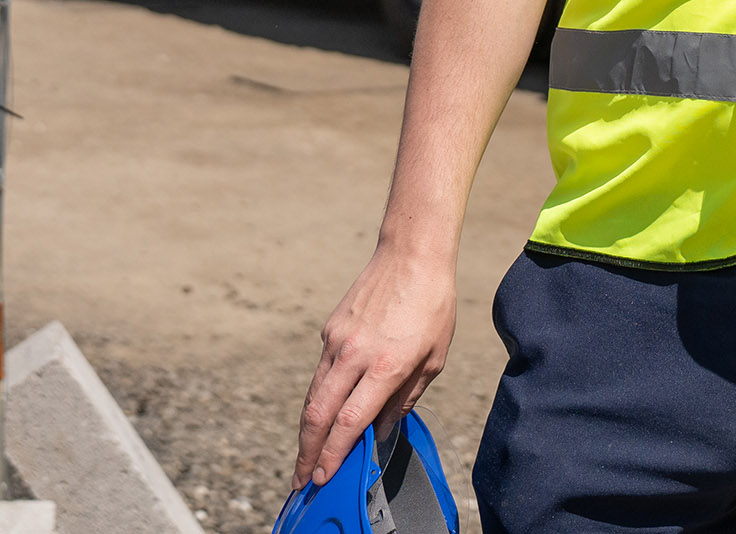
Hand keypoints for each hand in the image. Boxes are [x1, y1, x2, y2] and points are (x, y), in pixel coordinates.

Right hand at [292, 244, 456, 489]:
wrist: (412, 254)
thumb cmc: (432, 305)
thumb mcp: (433, 359)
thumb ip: (405, 398)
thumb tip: (380, 429)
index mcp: (387, 365)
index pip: (350, 421)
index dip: (333, 455)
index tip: (323, 478)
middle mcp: (356, 353)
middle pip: (319, 413)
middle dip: (307, 452)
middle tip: (302, 480)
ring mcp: (338, 339)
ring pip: (314, 394)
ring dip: (307, 429)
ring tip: (306, 455)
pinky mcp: (331, 328)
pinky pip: (322, 370)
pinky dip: (320, 396)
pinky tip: (324, 411)